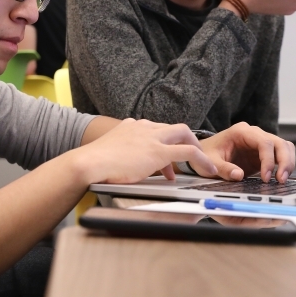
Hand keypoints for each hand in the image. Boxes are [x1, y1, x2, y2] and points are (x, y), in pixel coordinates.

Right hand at [74, 119, 216, 184]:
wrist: (88, 163)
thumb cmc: (93, 163)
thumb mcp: (109, 153)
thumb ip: (120, 154)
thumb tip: (124, 165)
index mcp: (130, 126)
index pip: (155, 129)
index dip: (164, 143)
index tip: (165, 159)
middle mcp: (142, 127)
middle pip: (173, 127)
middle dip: (185, 140)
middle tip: (190, 155)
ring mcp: (151, 138)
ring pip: (183, 133)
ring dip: (195, 148)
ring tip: (202, 163)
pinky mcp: (158, 151)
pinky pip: (187, 152)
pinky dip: (200, 160)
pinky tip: (207, 170)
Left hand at [198, 122, 295, 182]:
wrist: (202, 154)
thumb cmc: (206, 154)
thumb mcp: (210, 162)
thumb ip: (223, 168)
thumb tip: (239, 175)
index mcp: (241, 131)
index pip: (263, 142)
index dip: (268, 159)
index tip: (265, 176)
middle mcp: (253, 134)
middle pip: (279, 142)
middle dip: (284, 161)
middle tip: (281, 179)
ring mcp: (259, 143)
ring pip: (284, 147)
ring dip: (287, 163)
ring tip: (282, 180)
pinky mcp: (262, 153)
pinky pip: (280, 155)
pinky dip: (284, 165)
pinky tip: (279, 178)